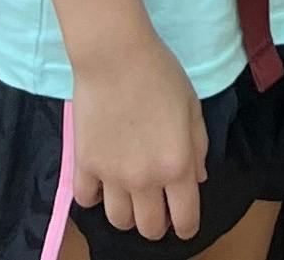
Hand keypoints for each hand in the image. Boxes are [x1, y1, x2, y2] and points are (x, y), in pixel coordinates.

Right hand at [68, 30, 208, 240]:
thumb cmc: (160, 74)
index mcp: (176, 166)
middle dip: (157, 224)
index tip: (183, 222)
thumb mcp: (193, 108)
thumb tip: (196, 179)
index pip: (185, 219)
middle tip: (157, 206)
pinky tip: (102, 181)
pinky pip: (86, 199)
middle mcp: (144, 179)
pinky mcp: (84, 164)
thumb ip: (198, 148)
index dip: (186, 227)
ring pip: (118, 221)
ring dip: (127, 213)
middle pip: (148, 228)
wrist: (115, 54)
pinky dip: (95, 196)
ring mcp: (111, 174)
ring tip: (130, 195)